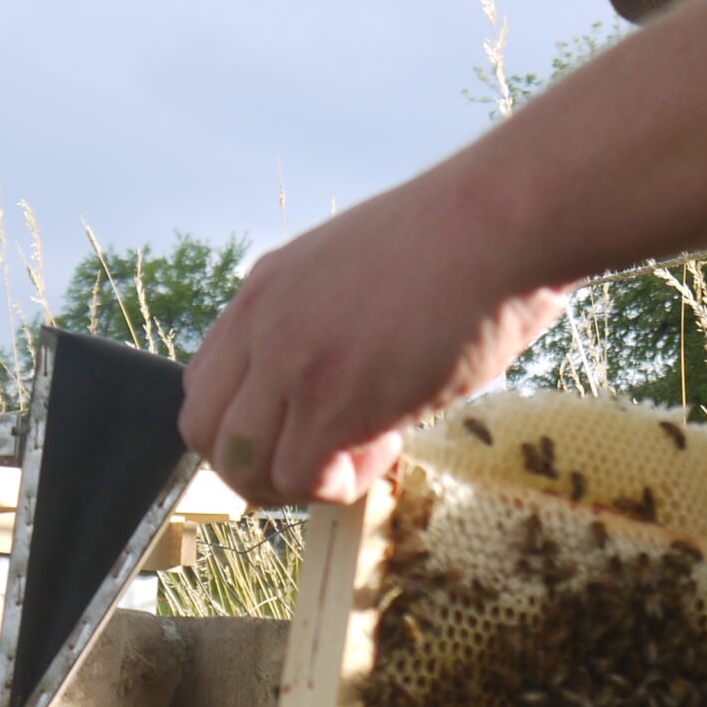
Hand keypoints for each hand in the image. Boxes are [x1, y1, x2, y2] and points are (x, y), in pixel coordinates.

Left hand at [179, 155, 564, 504]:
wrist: (500, 222)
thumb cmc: (463, 241)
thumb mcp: (362, 270)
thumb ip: (331, 320)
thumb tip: (351, 375)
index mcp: (266, 289)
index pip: (207, 383)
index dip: (252, 421)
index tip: (310, 419)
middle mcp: (262, 324)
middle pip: (206, 432)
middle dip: (260, 465)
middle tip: (330, 454)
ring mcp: (291, 364)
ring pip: (244, 467)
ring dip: (303, 480)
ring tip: (368, 448)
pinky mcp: (332, 402)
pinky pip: (301, 478)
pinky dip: (338, 484)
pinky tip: (387, 445)